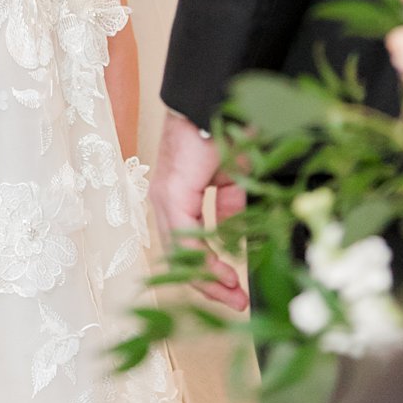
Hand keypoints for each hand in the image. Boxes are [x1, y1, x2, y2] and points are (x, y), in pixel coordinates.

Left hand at [150, 109, 246, 311]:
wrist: (216, 101)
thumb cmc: (224, 130)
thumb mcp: (232, 176)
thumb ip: (229, 206)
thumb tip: (231, 231)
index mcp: (178, 195)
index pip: (189, 244)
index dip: (211, 269)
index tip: (235, 285)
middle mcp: (166, 199)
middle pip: (182, 255)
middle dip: (210, 282)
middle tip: (235, 300)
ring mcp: (166, 197)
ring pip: (181, 252)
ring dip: (208, 277)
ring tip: (232, 293)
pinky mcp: (173, 193)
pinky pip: (185, 237)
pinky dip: (204, 259)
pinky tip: (223, 274)